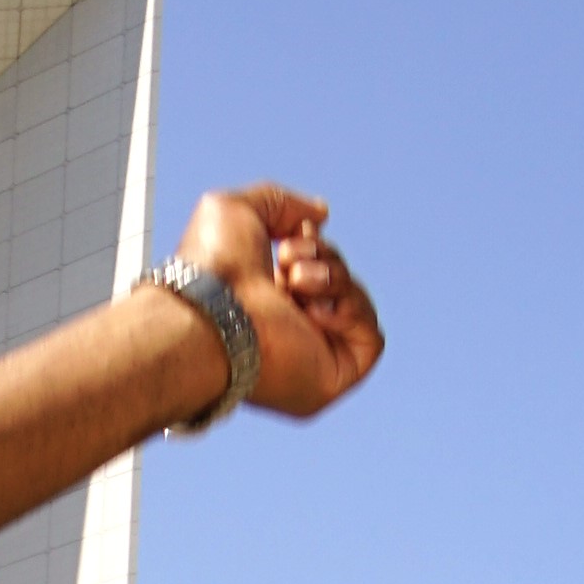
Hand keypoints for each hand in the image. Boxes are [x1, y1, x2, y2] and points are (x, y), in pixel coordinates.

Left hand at [173, 184, 384, 419]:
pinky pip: (372, 340)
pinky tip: (314, 312)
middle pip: (339, 283)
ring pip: (356, 304)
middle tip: (288, 260)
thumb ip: (281, 202)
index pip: (313, 273)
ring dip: (332, 278)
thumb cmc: (212, 267)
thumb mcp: (239, 209)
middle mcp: (286, 334)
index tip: (296, 235)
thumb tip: (319, 215)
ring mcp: (309, 360)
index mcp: (264, 304)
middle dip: (322, 257)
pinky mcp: (330, 381)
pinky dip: (352, 313)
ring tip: (294, 283)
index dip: (314, 248)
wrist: (214, 308)